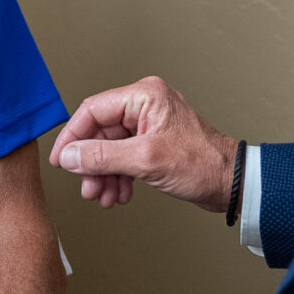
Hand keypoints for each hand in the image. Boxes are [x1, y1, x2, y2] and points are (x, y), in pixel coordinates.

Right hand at [49, 75, 236, 212]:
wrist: (232, 183)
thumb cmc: (202, 163)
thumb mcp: (146, 160)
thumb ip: (103, 157)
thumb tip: (70, 156)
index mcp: (144, 96)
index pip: (93, 111)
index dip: (72, 137)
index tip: (61, 161)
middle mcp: (144, 105)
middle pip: (100, 133)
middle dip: (92, 164)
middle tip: (87, 187)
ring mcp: (149, 125)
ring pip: (110, 149)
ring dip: (104, 175)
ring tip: (103, 197)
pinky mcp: (153, 143)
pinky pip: (124, 158)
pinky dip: (118, 177)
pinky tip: (119, 194)